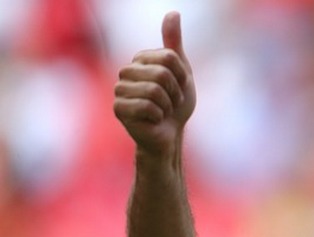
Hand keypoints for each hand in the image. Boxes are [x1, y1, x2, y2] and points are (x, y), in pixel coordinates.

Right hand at [113, 11, 195, 157]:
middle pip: (162, 73)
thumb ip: (173, 43)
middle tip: (171, 103)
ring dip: (167, 105)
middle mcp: (126, 72)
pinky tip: (154, 120)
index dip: (182, 76)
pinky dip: (158, 116)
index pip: (170, 58)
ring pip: (154, 90)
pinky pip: (147, 106)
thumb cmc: (175, 105)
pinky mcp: (118, 108)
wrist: (170, 134)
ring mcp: (119, 90)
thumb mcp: (181, 72)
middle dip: (175, 92)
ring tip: (163, 111)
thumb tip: (173, 12)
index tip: (180, 87)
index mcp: (140, 60)